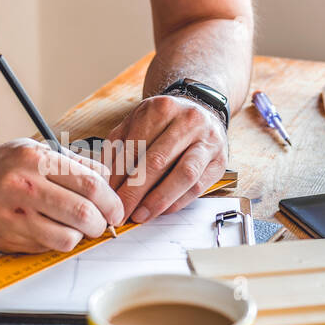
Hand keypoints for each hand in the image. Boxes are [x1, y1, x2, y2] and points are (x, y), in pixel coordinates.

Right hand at [0, 139, 124, 252]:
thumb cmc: (0, 168)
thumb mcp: (35, 151)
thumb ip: (73, 163)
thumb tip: (106, 176)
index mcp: (35, 159)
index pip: (90, 184)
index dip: (111, 201)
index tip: (115, 209)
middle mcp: (24, 186)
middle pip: (83, 213)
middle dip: (102, 223)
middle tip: (103, 222)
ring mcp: (14, 215)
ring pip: (68, 237)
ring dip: (81, 236)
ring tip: (78, 227)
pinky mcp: (9, 238)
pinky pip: (48, 248)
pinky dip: (59, 242)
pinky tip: (54, 230)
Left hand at [96, 94, 227, 223]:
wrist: (203, 110)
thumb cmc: (165, 122)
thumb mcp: (137, 123)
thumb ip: (118, 148)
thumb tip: (103, 181)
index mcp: (162, 109)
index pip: (135, 147)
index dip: (119, 175)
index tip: (107, 197)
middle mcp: (188, 121)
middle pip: (158, 161)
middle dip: (135, 192)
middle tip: (120, 212)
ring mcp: (207, 141)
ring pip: (183, 174)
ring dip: (159, 199)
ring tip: (141, 215)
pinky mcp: (220, 161)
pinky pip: (198, 186)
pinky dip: (178, 201)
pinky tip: (161, 210)